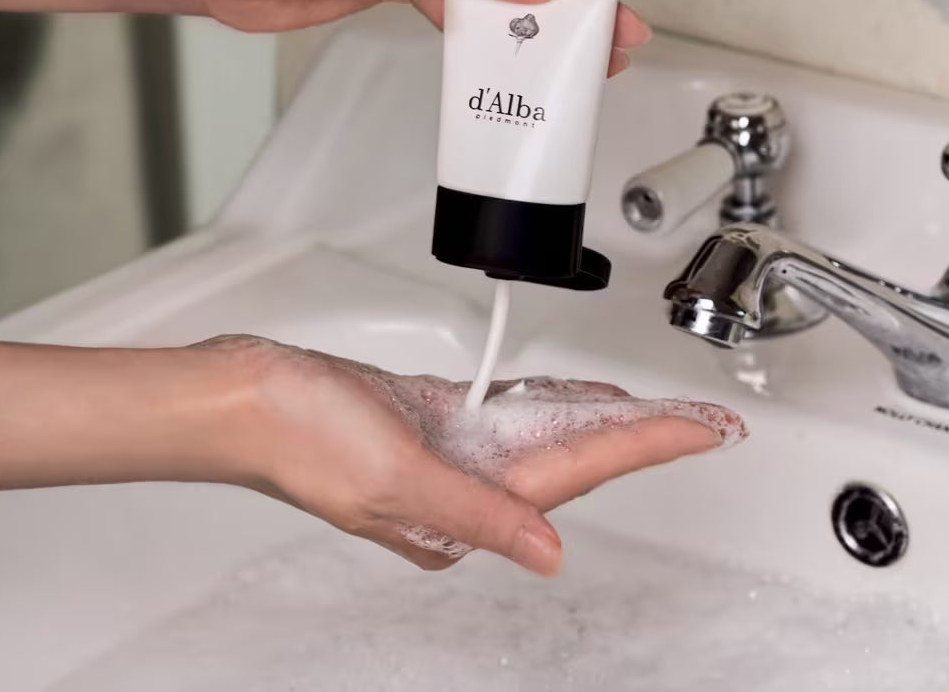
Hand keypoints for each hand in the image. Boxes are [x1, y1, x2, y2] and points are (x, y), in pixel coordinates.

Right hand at [222, 337, 743, 574]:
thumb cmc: (303, 435)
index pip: (578, 475)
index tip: (700, 431)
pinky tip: (566, 394)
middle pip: (573, 459)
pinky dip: (542, 402)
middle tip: (697, 422)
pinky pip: (504, 415)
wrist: (248, 398)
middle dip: (639, 439)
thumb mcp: (396, 475)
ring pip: (543, 437)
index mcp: (462, 507)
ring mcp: (449, 454)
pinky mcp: (430, 420)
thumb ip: (477, 514)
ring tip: (651, 411)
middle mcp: (464, 488)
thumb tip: (548, 553)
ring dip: (598, 421)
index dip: (646, 447)